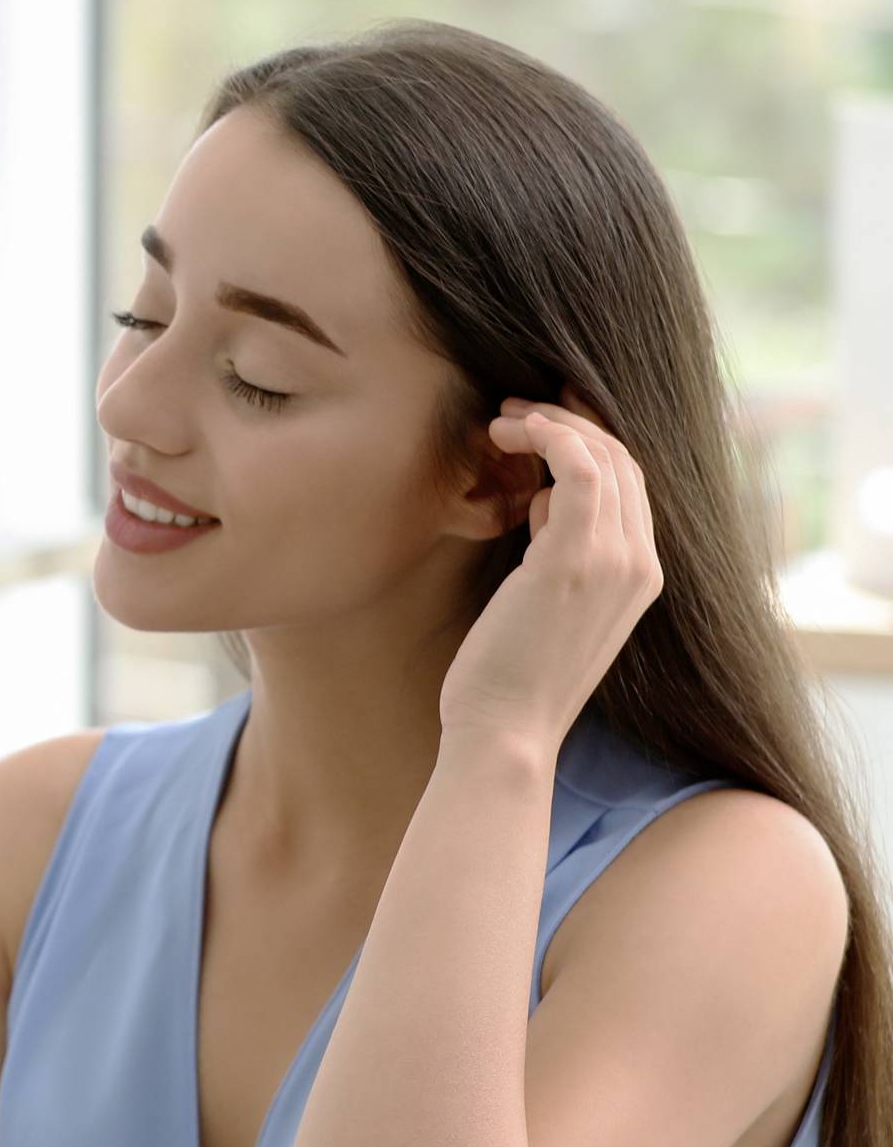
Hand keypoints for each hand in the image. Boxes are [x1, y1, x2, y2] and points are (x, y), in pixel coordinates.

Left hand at [437, 387, 663, 757]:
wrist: (503, 734)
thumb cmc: (508, 678)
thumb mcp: (545, 604)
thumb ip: (559, 552)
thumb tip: (545, 501)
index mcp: (642, 578)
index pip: (631, 487)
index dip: (589, 444)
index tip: (540, 426)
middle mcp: (641, 566)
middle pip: (624, 462)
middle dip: (570, 424)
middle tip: (515, 412)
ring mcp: (616, 562)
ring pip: (606, 456)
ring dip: (553, 424)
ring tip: (503, 419)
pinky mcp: (575, 559)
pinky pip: (582, 468)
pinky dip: (551, 436)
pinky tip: (513, 429)